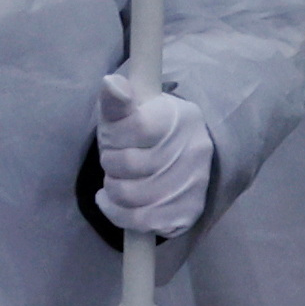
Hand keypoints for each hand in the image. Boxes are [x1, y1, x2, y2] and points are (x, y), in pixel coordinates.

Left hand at [88, 67, 215, 244]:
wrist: (184, 154)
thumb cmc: (149, 128)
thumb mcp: (132, 108)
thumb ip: (117, 99)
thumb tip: (111, 83)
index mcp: (180, 117)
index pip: (138, 127)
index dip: (114, 136)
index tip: (112, 135)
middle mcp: (193, 151)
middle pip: (131, 164)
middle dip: (111, 162)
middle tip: (113, 159)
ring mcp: (193, 184)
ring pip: (132, 195)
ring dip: (112, 188)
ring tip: (115, 179)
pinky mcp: (187, 213)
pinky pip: (141, 221)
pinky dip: (117, 212)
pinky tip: (112, 201)